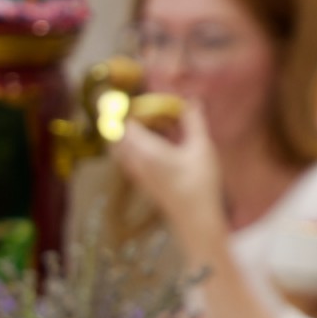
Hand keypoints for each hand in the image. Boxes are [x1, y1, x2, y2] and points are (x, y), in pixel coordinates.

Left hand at [112, 102, 226, 250]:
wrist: (195, 220)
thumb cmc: (200, 184)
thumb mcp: (202, 148)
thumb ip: (194, 121)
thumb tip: (191, 100)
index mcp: (145, 150)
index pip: (122, 123)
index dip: (125, 108)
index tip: (134, 97)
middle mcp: (134, 162)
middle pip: (114, 134)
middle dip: (122, 118)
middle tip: (140, 109)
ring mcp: (135, 173)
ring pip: (118, 147)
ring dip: (126, 132)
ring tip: (150, 124)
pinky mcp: (140, 181)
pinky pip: (126, 157)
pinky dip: (132, 145)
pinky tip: (155, 142)